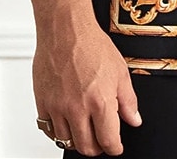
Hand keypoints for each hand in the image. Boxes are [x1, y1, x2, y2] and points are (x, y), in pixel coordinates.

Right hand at [33, 21, 141, 155]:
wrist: (65, 29)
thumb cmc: (91, 44)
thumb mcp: (120, 70)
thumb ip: (128, 100)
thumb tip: (134, 119)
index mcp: (100, 102)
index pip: (108, 141)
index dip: (115, 147)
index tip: (116, 146)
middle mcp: (77, 109)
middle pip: (86, 147)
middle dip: (97, 148)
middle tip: (102, 141)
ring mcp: (57, 107)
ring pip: (66, 141)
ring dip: (78, 141)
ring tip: (85, 131)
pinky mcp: (42, 103)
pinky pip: (48, 129)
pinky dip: (58, 132)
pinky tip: (67, 123)